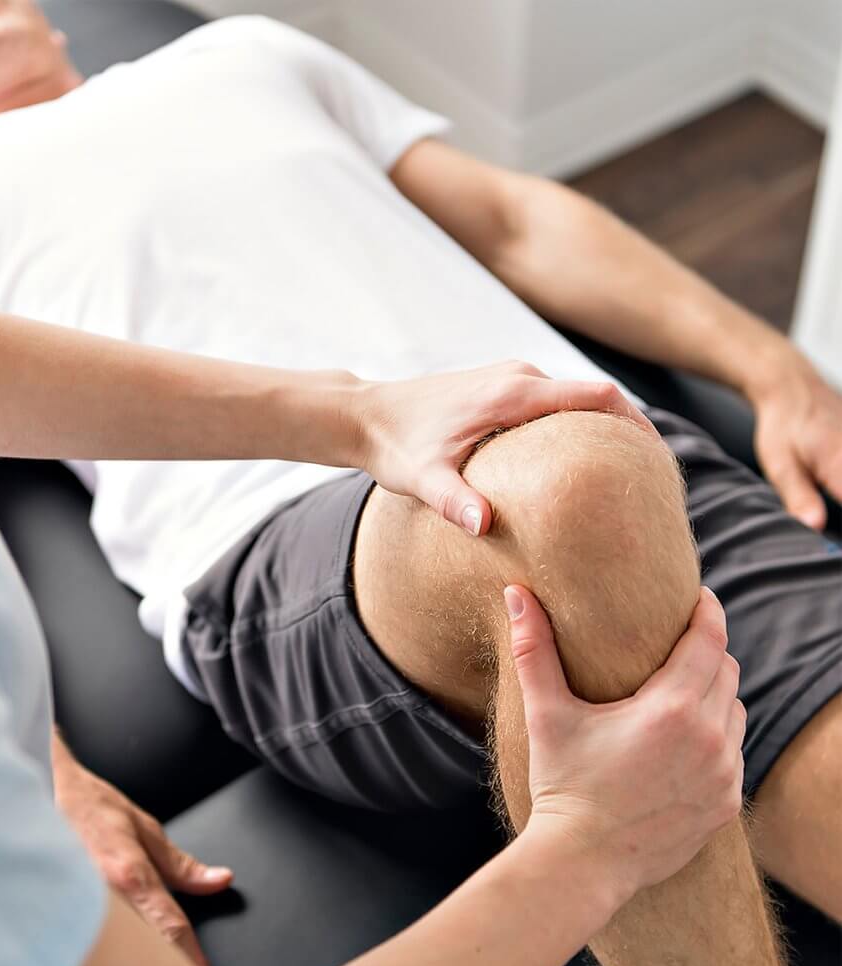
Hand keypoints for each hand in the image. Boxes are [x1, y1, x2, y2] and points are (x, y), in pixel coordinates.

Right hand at [52, 738, 231, 965]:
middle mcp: (102, 899)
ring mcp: (76, 911)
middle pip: (142, 952)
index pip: (170, 927)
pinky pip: (81, 949)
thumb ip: (181, 864)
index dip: (192, 960)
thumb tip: (219, 881)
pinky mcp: (55, 917)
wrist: (34, 793)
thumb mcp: (142, 828)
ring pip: (112, 956)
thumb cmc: (87, 808)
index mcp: (129, 875)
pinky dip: (96, 961)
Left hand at [357, 361, 652, 536]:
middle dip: (628, 432)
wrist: (364, 414)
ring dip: (602, 430)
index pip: (597, 396)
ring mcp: (509, 379)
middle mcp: (518, 376)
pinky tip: (580, 465)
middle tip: (655, 478)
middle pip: (596, 397)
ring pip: (575, 400)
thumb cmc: (393, 444)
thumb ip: (454, 501)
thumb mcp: (421, 478)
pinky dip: (576, 428)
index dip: (636, 424)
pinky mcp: (500, 389)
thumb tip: (485, 526)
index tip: (662, 459)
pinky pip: (553, 404)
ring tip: (627, 475)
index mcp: (511, 392)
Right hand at [507, 585, 744, 901]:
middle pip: (727, 672)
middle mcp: (709, 740)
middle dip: (708, 651)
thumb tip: (515, 594)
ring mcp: (723, 776)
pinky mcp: (726, 805)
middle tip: (680, 643)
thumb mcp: (546, 713)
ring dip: (716, 695)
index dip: (707, 612)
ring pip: (735, 712)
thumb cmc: (562, 784)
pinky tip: (687, 740)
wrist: (582, 862)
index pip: (709, 642)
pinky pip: (734, 754)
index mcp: (670, 710)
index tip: (699, 597)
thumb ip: (533, 649)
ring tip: (683, 690)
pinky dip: (718, 737)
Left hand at [750, 348, 841, 530]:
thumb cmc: (782, 426)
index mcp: (841, 466)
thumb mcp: (780, 465)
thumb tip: (815, 527)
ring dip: (841, 496)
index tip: (837, 551)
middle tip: (830, 535)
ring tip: (830, 511)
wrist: (792, 386)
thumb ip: (799, 496)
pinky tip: (835, 493)